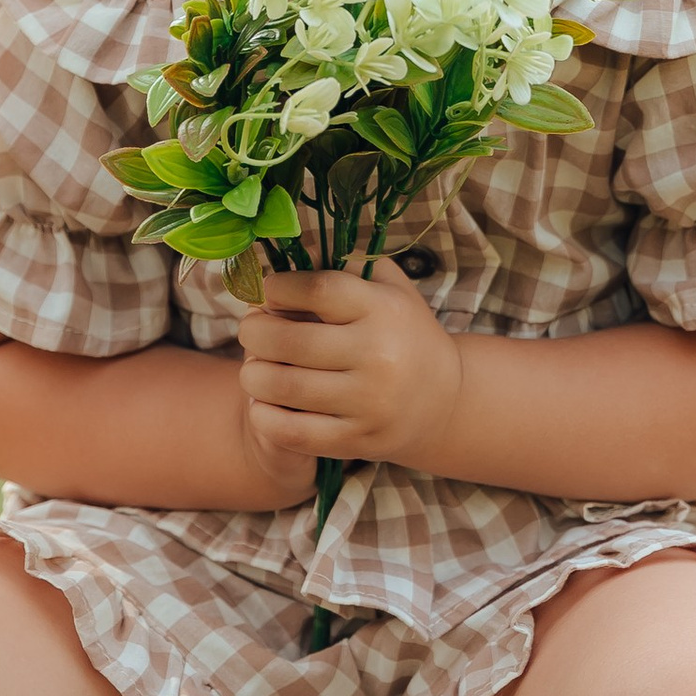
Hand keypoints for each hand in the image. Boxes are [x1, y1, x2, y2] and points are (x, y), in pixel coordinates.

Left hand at [234, 257, 465, 493]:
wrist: (445, 399)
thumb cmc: (401, 332)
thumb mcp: (387, 286)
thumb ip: (340, 264)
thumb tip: (281, 256)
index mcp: (384, 309)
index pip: (316, 290)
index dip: (277, 288)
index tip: (267, 292)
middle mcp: (379, 355)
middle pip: (288, 340)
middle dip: (253, 332)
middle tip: (250, 330)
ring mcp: (370, 402)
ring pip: (283, 387)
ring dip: (252, 375)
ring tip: (254, 367)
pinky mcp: (359, 439)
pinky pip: (292, 432)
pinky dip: (263, 416)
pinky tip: (263, 402)